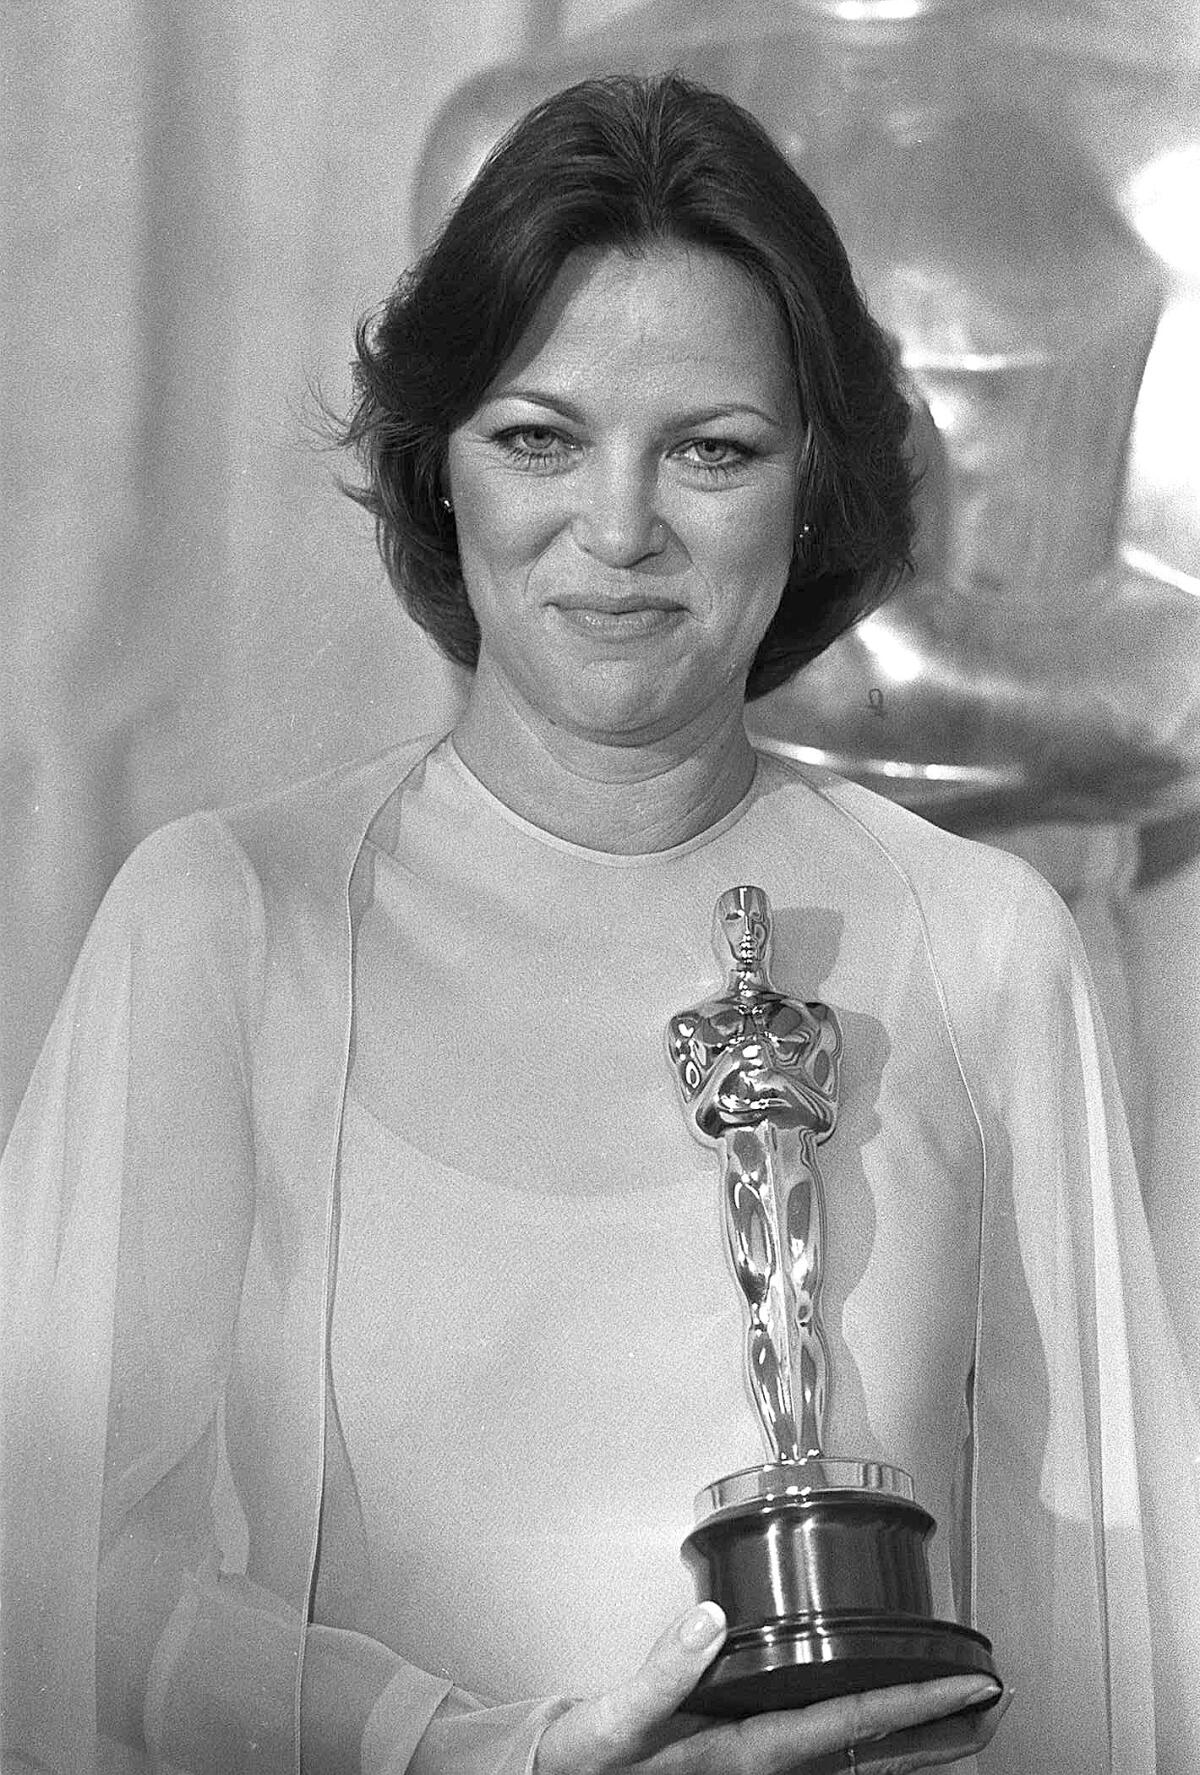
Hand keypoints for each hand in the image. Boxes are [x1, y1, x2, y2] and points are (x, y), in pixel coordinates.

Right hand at [535, 1603, 1008, 1774]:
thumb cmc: (591, 1761)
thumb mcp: (614, 1718)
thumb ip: (663, 1671)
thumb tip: (712, 1618)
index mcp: (747, 1757)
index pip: (853, 1727)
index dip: (917, 1704)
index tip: (969, 1685)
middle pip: (879, 1761)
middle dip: (944, 1734)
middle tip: (998, 1703)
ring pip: (866, 1770)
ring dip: (921, 1746)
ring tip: (970, 1723)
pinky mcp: (754, 1773)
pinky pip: (837, 1768)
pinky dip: (879, 1751)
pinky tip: (892, 1737)